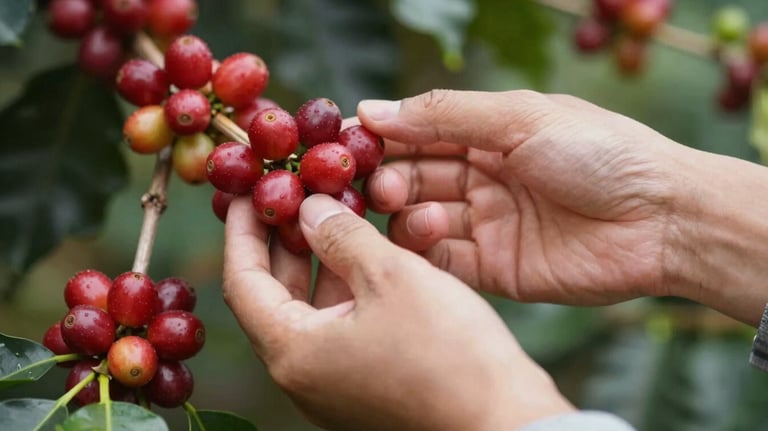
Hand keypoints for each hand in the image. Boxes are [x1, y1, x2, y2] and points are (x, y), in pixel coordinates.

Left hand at [222, 194, 573, 430]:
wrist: (505, 424)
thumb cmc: (448, 353)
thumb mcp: (392, 277)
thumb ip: (342, 236)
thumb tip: (308, 209)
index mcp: (294, 353)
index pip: (244, 281)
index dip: (242, 231)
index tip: (247, 192)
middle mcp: (305, 375)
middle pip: (276, 295)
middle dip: (283, 241)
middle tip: (291, 196)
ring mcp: (337, 384)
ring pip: (314, 309)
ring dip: (322, 260)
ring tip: (334, 212)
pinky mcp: (368, 385)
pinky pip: (344, 324)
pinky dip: (350, 286)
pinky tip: (371, 251)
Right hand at [360, 89, 691, 305]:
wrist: (664, 219)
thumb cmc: (601, 154)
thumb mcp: (520, 117)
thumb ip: (444, 115)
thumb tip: (371, 109)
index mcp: (488, 134)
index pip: (418, 134)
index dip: (380, 138)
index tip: (343, 145)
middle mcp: (482, 178)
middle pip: (413, 178)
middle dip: (386, 180)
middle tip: (372, 186)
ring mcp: (487, 225)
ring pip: (421, 220)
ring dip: (404, 214)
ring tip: (409, 209)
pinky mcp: (495, 269)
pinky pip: (444, 262)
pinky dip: (425, 252)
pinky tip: (429, 234)